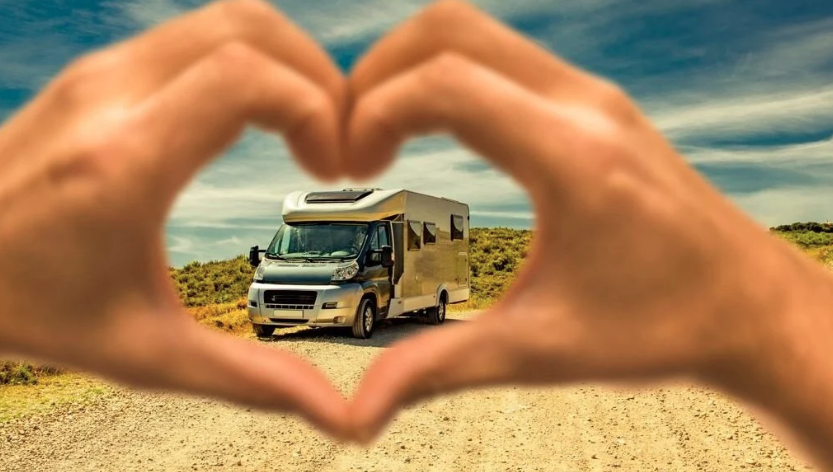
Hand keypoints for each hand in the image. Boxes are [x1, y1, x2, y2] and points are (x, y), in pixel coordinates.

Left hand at [0, 0, 351, 456]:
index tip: (330, 168)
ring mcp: (96, 74)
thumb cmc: (35, 316)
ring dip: (282, 63)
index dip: (317, 109)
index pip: (247, 78)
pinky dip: (242, 61)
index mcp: (124, 163)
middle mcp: (108, 98)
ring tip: (304, 128)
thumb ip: (253, 382)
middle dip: (317, 76)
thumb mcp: (150, 357)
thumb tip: (341, 418)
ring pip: (222, 20)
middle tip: (334, 140)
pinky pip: (190, 37)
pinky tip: (251, 119)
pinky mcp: (92, 73)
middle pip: (248, 28)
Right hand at [343, 0, 832, 444]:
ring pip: (475, 33)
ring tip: (379, 139)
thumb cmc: (662, 329)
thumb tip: (357, 415)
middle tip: (348, 142)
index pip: (443, 84)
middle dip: (376, 73)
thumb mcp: (541, 351)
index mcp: (570, 157)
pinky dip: (447, 76)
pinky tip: (430, 133)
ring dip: (410, 70)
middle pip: (448, 29)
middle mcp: (583, 105)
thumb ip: (439, 369)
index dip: (371, 113)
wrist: (753, 310)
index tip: (347, 169)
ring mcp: (591, 95)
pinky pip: (501, 56)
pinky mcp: (593, 104)